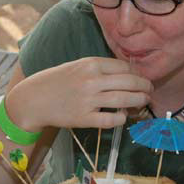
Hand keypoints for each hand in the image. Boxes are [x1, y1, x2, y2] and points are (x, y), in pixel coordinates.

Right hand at [6, 57, 152, 130]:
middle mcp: (91, 80)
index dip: (138, 73)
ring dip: (138, 101)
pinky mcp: (84, 118)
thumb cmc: (56, 81)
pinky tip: (123, 116)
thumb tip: (128, 73)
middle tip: (149, 90)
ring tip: (144, 101)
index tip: (143, 78)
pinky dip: (121, 118)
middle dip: (144, 87)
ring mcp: (88, 100)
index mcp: (90, 64)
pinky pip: (111, 120)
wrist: (34, 99)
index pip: (125, 67)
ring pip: (124, 100)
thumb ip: (100, 68)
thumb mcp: (77, 66)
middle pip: (129, 82)